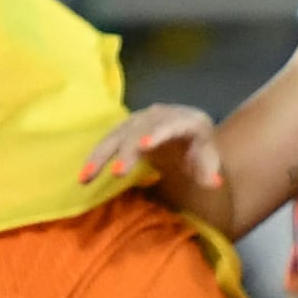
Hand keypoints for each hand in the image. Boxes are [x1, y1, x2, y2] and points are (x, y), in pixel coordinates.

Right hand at [87, 104, 227, 221]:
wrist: (190, 135)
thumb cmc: (201, 150)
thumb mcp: (209, 160)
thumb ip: (208, 170)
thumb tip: (212, 182)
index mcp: (186, 120)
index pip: (170, 124)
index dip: (156, 133)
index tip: (142, 146)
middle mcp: (160, 115)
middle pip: (139, 129)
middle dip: (126, 150)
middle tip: (117, 173)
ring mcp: (141, 119)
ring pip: (118, 134)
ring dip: (101, 155)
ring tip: (86, 176)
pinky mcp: (126, 128)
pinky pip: (109, 140)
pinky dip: (96, 156)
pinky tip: (85, 174)